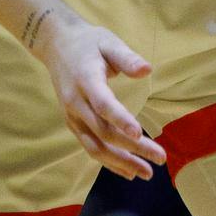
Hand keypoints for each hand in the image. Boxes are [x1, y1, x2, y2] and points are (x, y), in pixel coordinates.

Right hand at [32, 10, 164, 180]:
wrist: (55, 45)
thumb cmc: (88, 43)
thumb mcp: (108, 42)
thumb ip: (127, 57)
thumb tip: (147, 70)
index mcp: (85, 80)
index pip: (102, 104)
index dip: (120, 119)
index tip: (140, 134)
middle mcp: (75, 102)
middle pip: (103, 131)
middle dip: (132, 148)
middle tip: (160, 157)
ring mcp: (72, 116)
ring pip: (95, 146)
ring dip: (121, 162)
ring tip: (146, 173)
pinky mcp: (73, 123)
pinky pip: (90, 147)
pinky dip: (109, 162)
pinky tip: (128, 172)